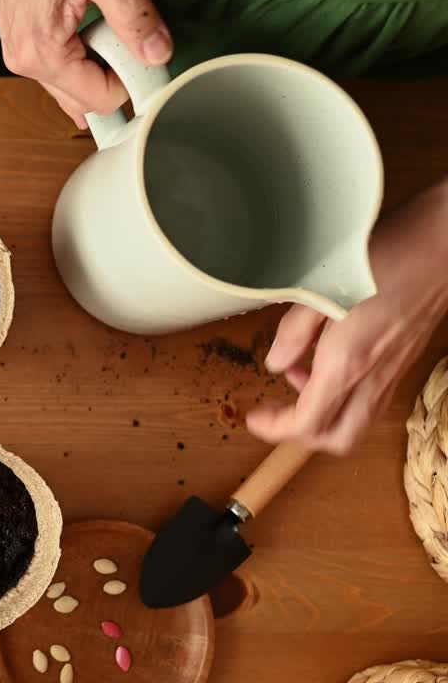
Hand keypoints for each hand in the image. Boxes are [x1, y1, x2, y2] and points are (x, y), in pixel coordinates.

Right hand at [0, 0, 172, 127]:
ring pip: (71, 82)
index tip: (150, 60)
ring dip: (97, 62)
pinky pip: (59, 63)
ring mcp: (20, 50)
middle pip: (83, 99)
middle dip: (113, 76)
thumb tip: (157, 53)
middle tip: (133, 43)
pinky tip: (89, 23)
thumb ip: (132, 17)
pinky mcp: (22, 37)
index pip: (99, 100)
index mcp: (40, 54)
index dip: (131, 83)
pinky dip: (82, 51)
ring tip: (106, 24)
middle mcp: (25, 60)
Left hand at [247, 179, 447, 454]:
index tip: (253, 418)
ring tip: (297, 378)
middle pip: (337, 439)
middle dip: (301, 435)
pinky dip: (344, 397)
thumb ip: (293, 333)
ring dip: (323, 416)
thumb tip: (275, 363)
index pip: (308, 424)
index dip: (275, 429)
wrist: (439, 243)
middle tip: (274, 410)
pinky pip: (371, 400)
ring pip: (356, 423)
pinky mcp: (402, 362)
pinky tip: (327, 362)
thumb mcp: (319, 290)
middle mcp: (373, 378)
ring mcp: (392, 372)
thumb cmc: (383, 257)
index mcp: (346, 364)